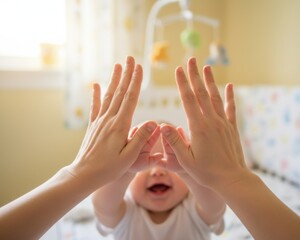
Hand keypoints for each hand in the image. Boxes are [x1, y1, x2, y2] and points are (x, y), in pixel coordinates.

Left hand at [67, 56, 157, 188]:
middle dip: (127, 74)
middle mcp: (109, 119)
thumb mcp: (129, 157)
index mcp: (120, 125)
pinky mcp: (93, 126)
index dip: (136, 82)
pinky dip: (96, 94)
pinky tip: (96, 84)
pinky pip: (95, 106)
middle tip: (131, 58)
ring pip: (109, 96)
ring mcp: (100, 121)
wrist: (84, 174)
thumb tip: (154, 121)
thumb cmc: (108, 169)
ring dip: (115, 79)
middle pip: (120, 92)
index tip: (140, 67)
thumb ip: (141, 138)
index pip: (130, 99)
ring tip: (118, 65)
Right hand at [160, 57, 247, 191]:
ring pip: (215, 97)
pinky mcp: (231, 127)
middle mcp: (211, 121)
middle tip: (191, 60)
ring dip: (210, 81)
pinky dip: (229, 96)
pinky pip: (230, 108)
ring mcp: (223, 123)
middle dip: (195, 75)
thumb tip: (162, 125)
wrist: (231, 179)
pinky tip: (229, 85)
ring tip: (206, 66)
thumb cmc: (206, 172)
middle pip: (202, 93)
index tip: (178, 69)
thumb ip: (174, 142)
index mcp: (198, 127)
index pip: (188, 100)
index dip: (182, 84)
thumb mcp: (185, 161)